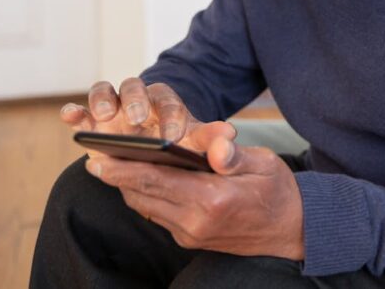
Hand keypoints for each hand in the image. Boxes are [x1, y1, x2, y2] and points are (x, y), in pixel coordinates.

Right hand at [61, 78, 234, 153]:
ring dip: (102, 100)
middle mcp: (137, 100)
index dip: (170, 116)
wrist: (155, 157)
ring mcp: (112, 109)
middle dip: (135, 101)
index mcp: (165, 102)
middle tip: (138, 119)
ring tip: (104, 118)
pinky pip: (79, 111)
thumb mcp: (195, 145)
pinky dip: (74, 111)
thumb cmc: (176, 148)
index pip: (168, 101)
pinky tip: (71, 117)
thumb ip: (212, 141)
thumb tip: (230, 136)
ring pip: (104, 91)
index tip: (172, 137)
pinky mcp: (90, 123)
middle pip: (134, 87)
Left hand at [86, 137, 304, 259]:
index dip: (124, 170)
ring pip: (146, 207)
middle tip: (93, 156)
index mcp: (213, 199)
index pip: (158, 181)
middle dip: (116, 176)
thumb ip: (234, 154)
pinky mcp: (189, 239)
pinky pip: (157, 215)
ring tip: (109, 165)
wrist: (291, 231)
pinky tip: (139, 180)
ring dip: (127, 187)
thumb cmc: (278, 191)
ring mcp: (190, 234)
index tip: (98, 158)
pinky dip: (144, 196)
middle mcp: (196, 221)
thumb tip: (217, 145)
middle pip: (143, 196)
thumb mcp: (264, 164)